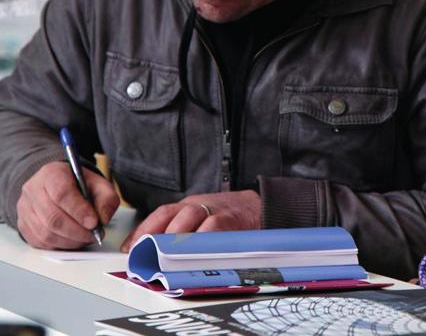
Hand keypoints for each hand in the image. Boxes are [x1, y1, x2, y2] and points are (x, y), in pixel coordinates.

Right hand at [17, 161, 119, 249]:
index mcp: (51, 174)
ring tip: (86, 238)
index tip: (94, 222)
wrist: (58, 185)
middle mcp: (33, 190)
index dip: (79, 210)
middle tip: (94, 234)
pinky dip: (60, 245)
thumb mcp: (98, 183)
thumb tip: (103, 218)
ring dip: (70, 240)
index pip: (61, 193)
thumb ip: (106, 198)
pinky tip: (73, 240)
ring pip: (46, 233)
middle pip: (53, 217)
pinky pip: (40, 242)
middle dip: (77, 231)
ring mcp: (25, 209)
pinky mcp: (24, 226)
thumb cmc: (78, 184)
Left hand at [120, 190, 260, 252]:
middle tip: (144, 257)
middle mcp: (198, 205)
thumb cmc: (228, 216)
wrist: (259, 207)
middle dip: (154, 237)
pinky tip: (190, 255)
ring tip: (162, 258)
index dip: (142, 231)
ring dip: (172, 240)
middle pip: (170, 216)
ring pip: (187, 220)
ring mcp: (213, 211)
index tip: (129, 250)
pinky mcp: (228, 220)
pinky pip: (210, 230)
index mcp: (188, 205)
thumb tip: (149, 252)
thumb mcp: (202, 216)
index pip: (160, 214)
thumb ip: (180, 230)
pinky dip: (198, 242)